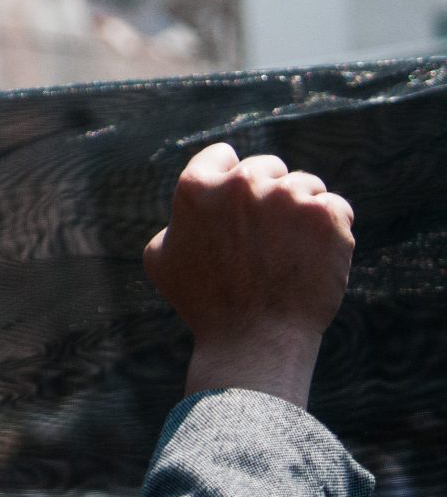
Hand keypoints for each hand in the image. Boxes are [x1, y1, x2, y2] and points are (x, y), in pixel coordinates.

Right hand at [144, 142, 354, 408]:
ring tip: (293, 252)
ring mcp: (287, 197)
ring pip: (305, 184)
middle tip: (269, 236)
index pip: (222, 155)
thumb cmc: (204, 305)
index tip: (238, 207)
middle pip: (267, 166)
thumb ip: (174, 221)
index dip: (229, 179)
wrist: (256, 341)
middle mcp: (241, 183)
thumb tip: (190, 209)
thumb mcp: (160, 258)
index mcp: (196, 187)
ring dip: (302, 211)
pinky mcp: (325, 215)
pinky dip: (332, 229)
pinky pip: (336, 206)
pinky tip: (317, 257)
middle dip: (270, 194)